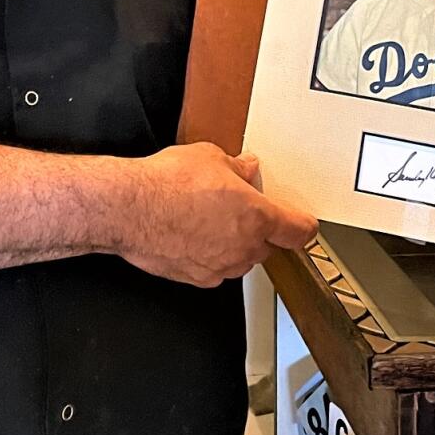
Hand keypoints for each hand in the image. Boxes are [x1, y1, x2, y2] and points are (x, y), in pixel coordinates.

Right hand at [122, 143, 317, 287]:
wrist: (130, 209)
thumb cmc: (167, 184)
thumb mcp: (211, 157)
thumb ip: (237, 167)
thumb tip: (246, 168)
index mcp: (258, 217)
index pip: (299, 231)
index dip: (304, 226)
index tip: (303, 223)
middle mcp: (244, 248)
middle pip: (269, 245)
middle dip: (259, 227)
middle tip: (237, 205)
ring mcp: (221, 267)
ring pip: (241, 257)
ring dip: (234, 242)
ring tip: (208, 217)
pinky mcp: (197, 278)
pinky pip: (215, 268)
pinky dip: (210, 254)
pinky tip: (191, 233)